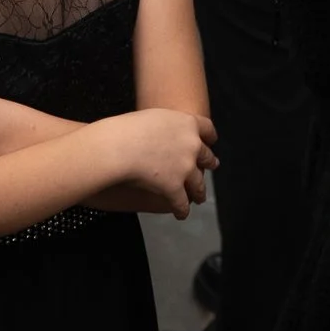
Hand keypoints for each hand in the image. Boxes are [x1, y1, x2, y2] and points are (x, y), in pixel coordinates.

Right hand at [105, 108, 219, 219]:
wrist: (118, 147)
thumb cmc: (127, 128)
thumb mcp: (153, 116)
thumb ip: (166, 125)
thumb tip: (164, 132)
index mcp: (187, 123)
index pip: (207, 128)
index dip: (210, 136)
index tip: (212, 140)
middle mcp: (192, 145)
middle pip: (207, 156)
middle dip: (209, 163)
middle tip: (212, 166)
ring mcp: (185, 168)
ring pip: (198, 184)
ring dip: (199, 192)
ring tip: (199, 197)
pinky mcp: (174, 187)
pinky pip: (182, 202)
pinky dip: (181, 209)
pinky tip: (180, 213)